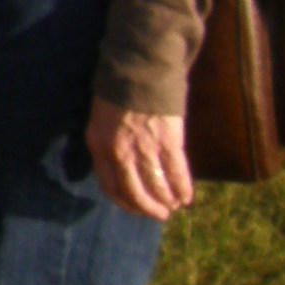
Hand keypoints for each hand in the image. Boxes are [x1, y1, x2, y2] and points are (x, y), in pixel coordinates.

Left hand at [88, 98, 195, 219]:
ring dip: (166, 201)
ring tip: (173, 205)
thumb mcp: (101, 120)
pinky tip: (186, 197)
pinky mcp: (167, 141)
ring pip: (156, 187)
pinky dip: (182, 189)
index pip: (108, 186)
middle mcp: (119, 150)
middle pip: (133, 192)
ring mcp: (144, 147)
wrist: (138, 69)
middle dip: (147, 208)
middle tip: (159, 215)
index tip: (135, 209)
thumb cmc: (119, 93)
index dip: (124, 203)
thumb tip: (121, 172)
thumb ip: (108, 145)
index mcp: (98, 145)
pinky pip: (176, 173)